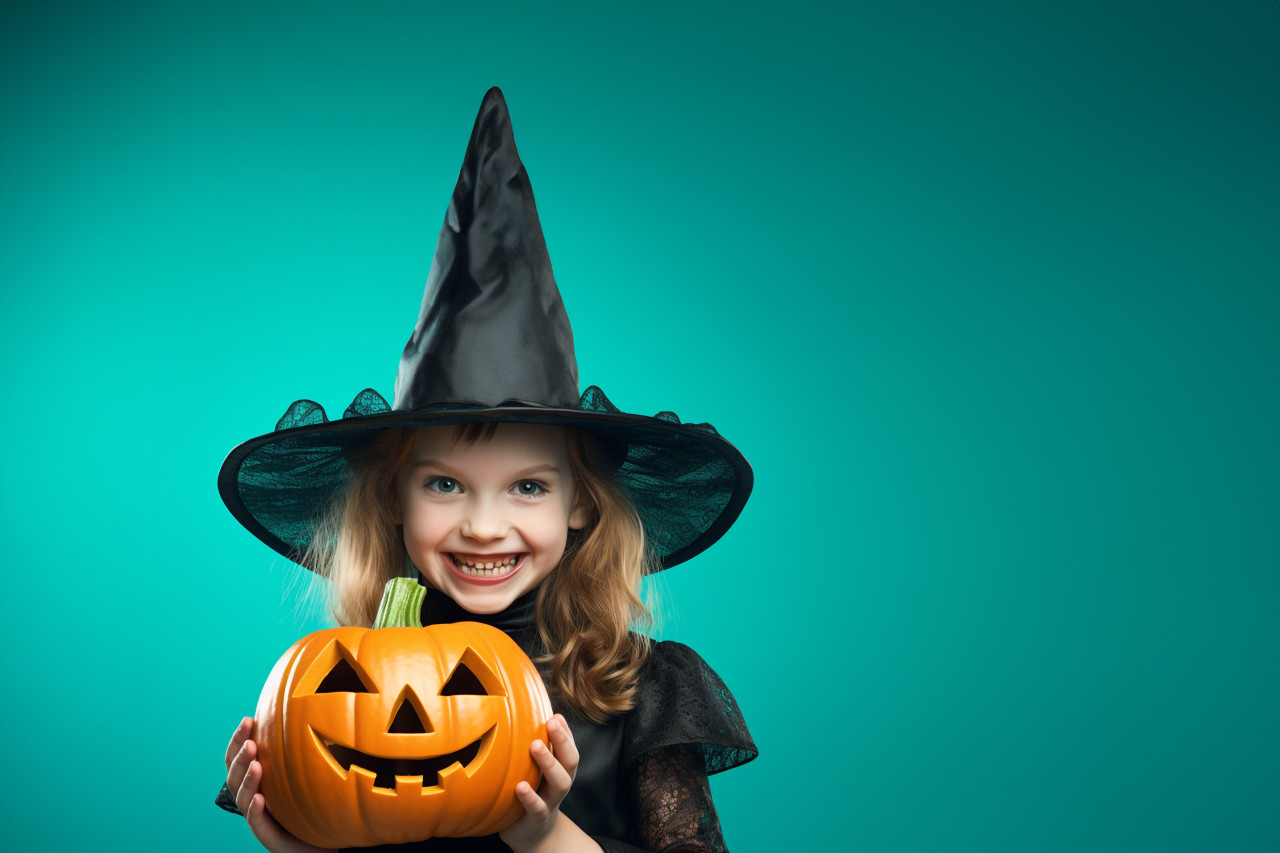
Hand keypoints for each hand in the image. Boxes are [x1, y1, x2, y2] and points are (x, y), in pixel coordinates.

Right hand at [225, 717, 326, 852]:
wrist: (324, 839)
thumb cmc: (315, 800)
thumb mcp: (307, 768)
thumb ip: (302, 744)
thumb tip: (311, 706)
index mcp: (258, 779)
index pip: (239, 758)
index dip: (239, 740)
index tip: (248, 719)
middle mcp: (254, 796)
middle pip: (235, 775)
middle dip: (240, 757)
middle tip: (250, 743)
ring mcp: (260, 817)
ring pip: (243, 798)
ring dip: (247, 780)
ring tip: (256, 765)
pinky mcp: (270, 837)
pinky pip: (258, 824)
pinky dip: (255, 810)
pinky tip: (260, 799)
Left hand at [499, 714, 598, 852]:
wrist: (533, 833)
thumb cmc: (534, 791)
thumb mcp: (537, 769)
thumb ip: (540, 745)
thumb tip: (535, 714)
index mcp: (562, 768)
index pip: (570, 746)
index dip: (565, 732)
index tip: (555, 716)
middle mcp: (561, 783)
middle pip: (571, 761)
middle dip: (562, 741)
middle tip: (550, 723)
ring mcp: (551, 801)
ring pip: (560, 782)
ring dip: (549, 762)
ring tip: (534, 746)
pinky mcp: (538, 818)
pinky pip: (538, 807)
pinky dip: (530, 797)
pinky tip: (520, 786)